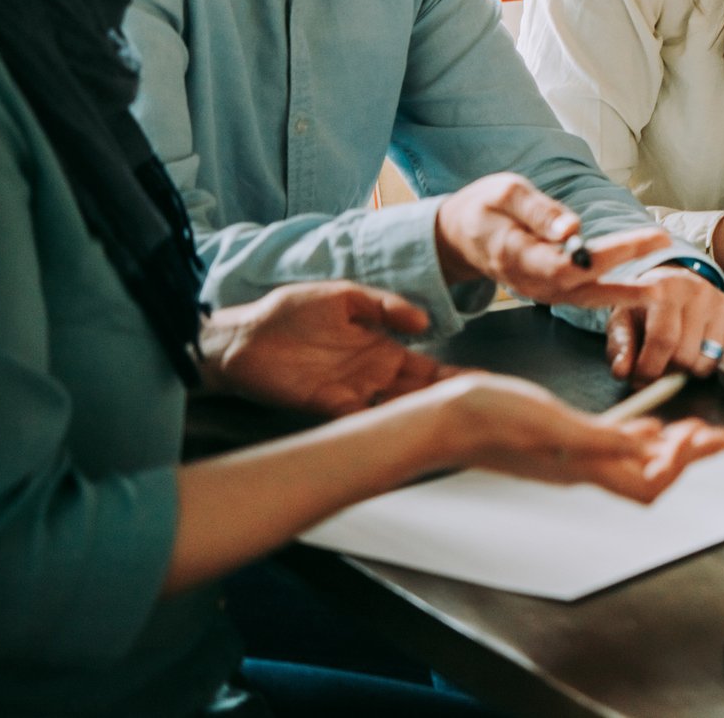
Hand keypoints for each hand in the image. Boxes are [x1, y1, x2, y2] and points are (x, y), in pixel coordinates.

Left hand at [203, 281, 457, 415]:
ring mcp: (352, 392)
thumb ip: (384, 305)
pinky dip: (380, 424)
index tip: (483, 380)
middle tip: (480, 409)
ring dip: (420, 414)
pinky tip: (401, 426)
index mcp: (382, 349)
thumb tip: (423, 322)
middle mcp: (373, 375)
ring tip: (450, 419)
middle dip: (447, 401)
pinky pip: (360, 418)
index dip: (454, 375)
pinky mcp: (327, 405)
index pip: (427, 368)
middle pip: (418, 394)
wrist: (241, 336)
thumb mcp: (344, 297)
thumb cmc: (289, 312)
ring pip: (396, 408)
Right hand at [415, 373, 723, 502]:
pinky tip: (649, 427)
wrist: (445, 421)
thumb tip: (648, 445)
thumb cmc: (492, 420)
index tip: (709, 438)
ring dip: (672, 449)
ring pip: (635, 462)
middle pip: (651, 474)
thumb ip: (600, 438)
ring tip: (697, 433)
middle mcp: (584, 467)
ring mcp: (572, 457)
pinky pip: (612, 447)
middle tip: (722, 438)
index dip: (684, 464)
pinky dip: (639, 438)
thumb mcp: (553, 424)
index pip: (651, 482)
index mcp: (586, 466)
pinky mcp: (560, 441)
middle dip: (692, 456)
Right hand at [434, 173, 663, 308]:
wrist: (458, 237)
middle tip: (669, 255)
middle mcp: (531, 281)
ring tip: (666, 286)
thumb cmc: (483, 207)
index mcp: (517, 256)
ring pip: (587, 298)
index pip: (573, 262)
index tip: (651, 238)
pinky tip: (640, 288)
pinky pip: (583, 296)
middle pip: (586, 286)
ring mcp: (539, 291)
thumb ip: (538, 211)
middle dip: (629, 274)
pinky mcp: (548, 290)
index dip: (615, 255)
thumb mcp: (504, 194)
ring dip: (625, 293)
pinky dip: (612, 293)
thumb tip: (574, 229)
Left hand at [605, 267, 723, 382]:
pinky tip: (699, 350)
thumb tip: (624, 371)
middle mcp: (697, 291)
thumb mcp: (623, 322)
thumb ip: (620, 348)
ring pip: (708, 362)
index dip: (649, 369)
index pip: (663, 340)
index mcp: (664, 289)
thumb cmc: (645, 307)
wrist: (672, 285)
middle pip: (686, 355)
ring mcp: (722, 303)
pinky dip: (712, 365)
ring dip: (690, 371)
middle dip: (668, 372)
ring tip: (679, 356)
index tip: (640, 379)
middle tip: (659, 367)